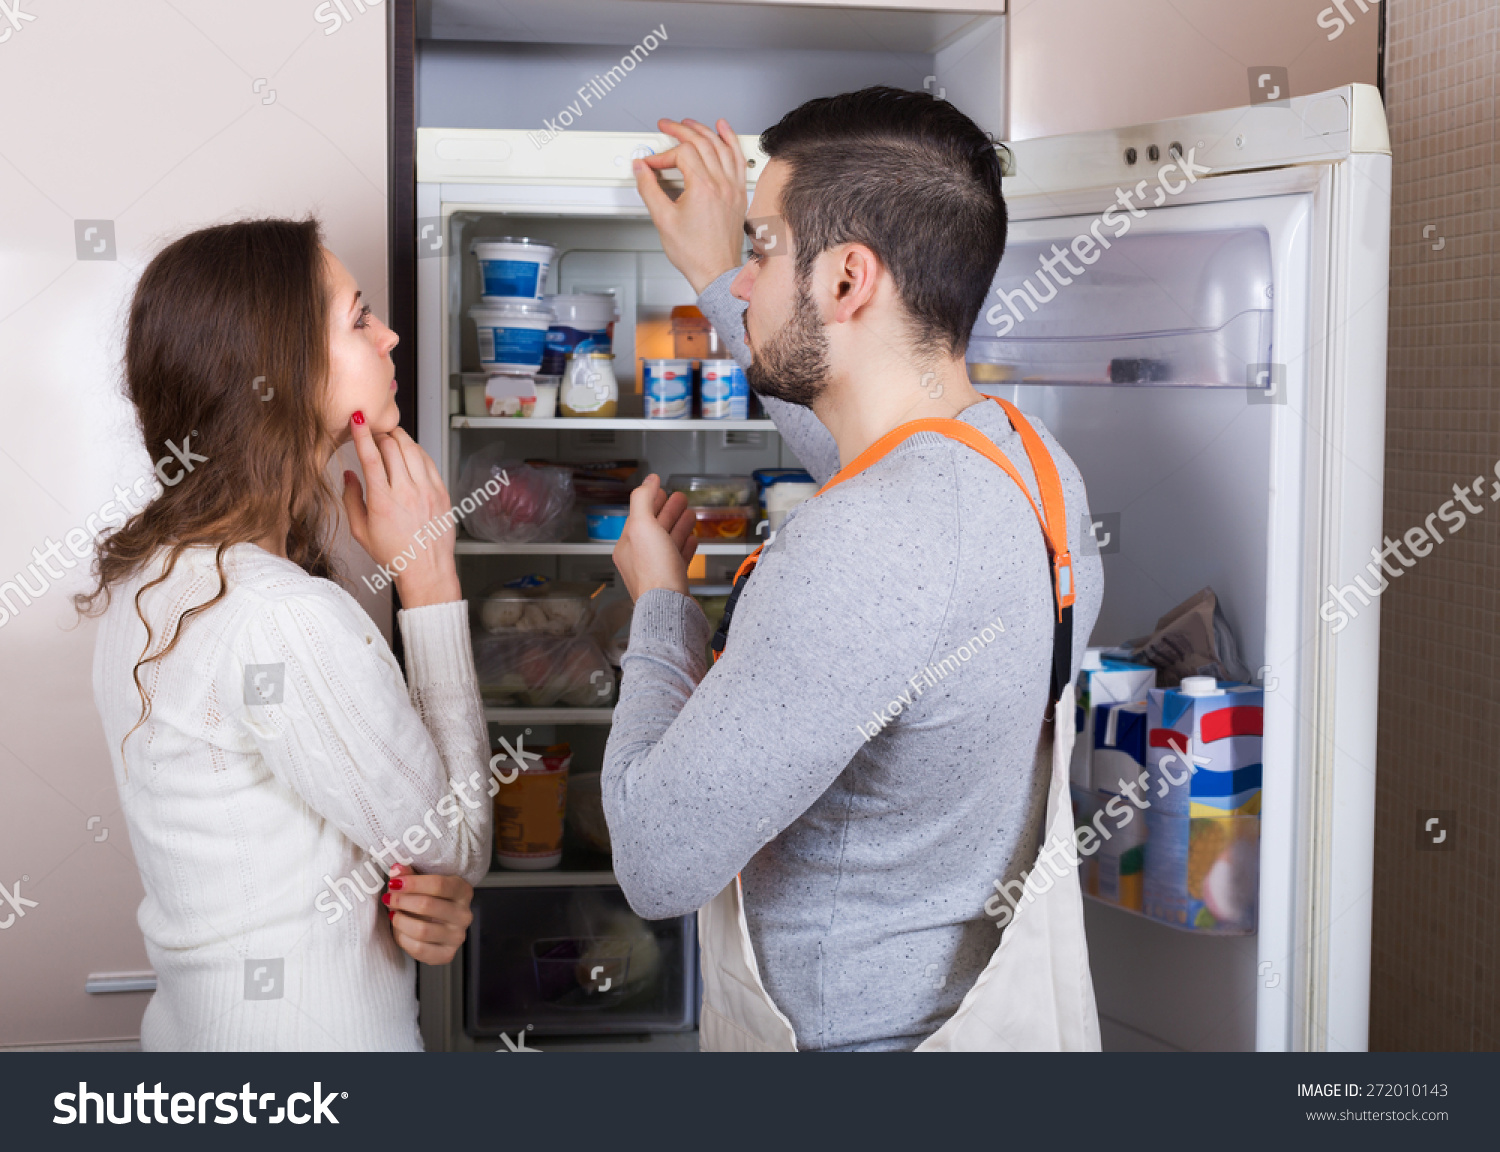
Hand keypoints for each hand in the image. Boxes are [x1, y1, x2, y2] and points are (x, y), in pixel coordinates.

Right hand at [342, 414, 460, 607]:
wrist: (426, 569)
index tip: (358, 419)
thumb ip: (350, 499)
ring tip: (391, 435)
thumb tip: (349, 474)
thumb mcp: (360, 531)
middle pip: (393, 446)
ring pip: (413, 449)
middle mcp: (407, 492)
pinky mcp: (442, 493)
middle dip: (381, 432)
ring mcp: (427, 491)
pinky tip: (410, 451)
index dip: (362, 433)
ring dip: (400, 437)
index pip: (371, 455)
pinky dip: (417, 451)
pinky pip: (429, 461)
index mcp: (383, 500)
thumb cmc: (394, 554)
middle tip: (375, 428)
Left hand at [385, 863, 473, 965]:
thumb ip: (409, 875)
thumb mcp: (422, 883)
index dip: (413, 883)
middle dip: (402, 901)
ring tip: (393, 914)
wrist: (436, 925)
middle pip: (428, 906)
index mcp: (463, 891)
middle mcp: (464, 914)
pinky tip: (399, 930)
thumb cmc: (429, 898)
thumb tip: (396, 869)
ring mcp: (457, 936)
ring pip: (422, 930)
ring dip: (400, 921)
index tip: (394, 883)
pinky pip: (419, 949)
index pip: (439, 884)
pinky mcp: (447, 954)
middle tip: (388, 898)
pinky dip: (403, 939)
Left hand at [612, 474, 697, 601]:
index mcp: (627, 545)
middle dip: (667, 511)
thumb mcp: (643, 526)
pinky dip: (685, 546)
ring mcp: (656, 571)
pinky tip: (692, 539)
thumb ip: (643, 499)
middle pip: (654, 528)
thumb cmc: (654, 572)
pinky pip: (678, 559)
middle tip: (680, 498)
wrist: (669, 607)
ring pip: (667, 543)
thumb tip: (648, 480)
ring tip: (690, 514)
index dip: (651, 500)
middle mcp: (639, 559)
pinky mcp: (672, 582)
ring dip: (678, 526)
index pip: (639, 516)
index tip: (662, 489)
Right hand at [634, 117, 747, 294]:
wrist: (715, 272)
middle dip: (680, 131)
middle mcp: (721, 184)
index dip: (663, 155)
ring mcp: (733, 188)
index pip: (682, 154)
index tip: (651, 165)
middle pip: (702, 143)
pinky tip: (724, 131)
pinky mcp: (739, 194)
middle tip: (666, 126)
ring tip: (689, 123)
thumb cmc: (695, 253)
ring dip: (704, 130)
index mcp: (703, 188)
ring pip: (721, 146)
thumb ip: (649, 189)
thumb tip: (640, 169)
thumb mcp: (663, 220)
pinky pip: (737, 159)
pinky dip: (730, 141)